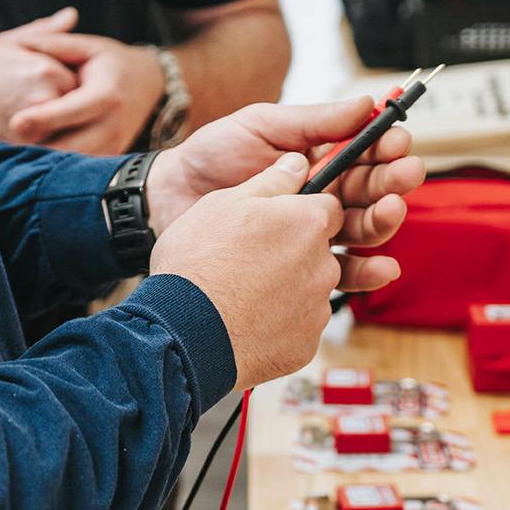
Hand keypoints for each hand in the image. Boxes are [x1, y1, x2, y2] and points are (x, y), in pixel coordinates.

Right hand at [0, 8, 80, 137]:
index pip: (79, 72)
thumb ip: (46, 32)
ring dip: (59, 112)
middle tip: (39, 87)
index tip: (51, 68)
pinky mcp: (27, 141)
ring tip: (29, 100)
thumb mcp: (10, 41)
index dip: (67, 70)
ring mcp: (37, 122)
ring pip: (66, 117)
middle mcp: (45, 96)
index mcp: (45, 69)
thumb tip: (73, 14)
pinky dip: (47, 126)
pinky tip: (26, 115)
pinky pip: (52, 134)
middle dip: (67, 93)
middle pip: (76, 97)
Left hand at [6, 31, 164, 155]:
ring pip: (73, 162)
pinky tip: (32, 155)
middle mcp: (114, 124)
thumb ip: (57, 44)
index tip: (15, 122)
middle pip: (70, 145)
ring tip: (14, 150)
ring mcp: (114, 145)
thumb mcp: (88, 46)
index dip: (44, 118)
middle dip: (37, 146)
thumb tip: (23, 43)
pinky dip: (56, 164)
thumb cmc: (110, 62)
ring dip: (43, 158)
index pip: (73, 110)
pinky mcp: (109, 158)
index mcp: (108, 93)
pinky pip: (79, 168)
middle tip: (4, 141)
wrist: (147, 83)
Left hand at [146, 98, 424, 292]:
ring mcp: (314, 229)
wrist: (169, 197)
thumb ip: (313, 120)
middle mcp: (325, 192)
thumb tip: (365, 103)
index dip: (387, 146)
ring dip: (385, 221)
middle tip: (404, 176)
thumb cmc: (211, 156)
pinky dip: (367, 272)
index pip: (367, 150)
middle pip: (374, 189)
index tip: (397, 142)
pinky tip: (382, 268)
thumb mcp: (261, 124)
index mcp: (320, 156)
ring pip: (365, 228)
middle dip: (394, 181)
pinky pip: (342, 271)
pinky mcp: (301, 263)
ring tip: (389, 212)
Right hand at [149, 153, 344, 388]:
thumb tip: (296, 163)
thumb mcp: (223, 204)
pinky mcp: (306, 346)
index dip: (300, 212)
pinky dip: (278, 324)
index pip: (328, 207)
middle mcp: (323, 265)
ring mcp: (316, 310)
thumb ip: (270, 181)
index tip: (277, 221)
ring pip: (309, 290)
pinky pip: (297, 327)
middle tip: (250, 259)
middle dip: (293, 252)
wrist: (182, 335)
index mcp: (307, 223)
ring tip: (242, 293)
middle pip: (319, 251)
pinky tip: (245, 319)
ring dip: (286, 289)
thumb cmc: (197, 264)